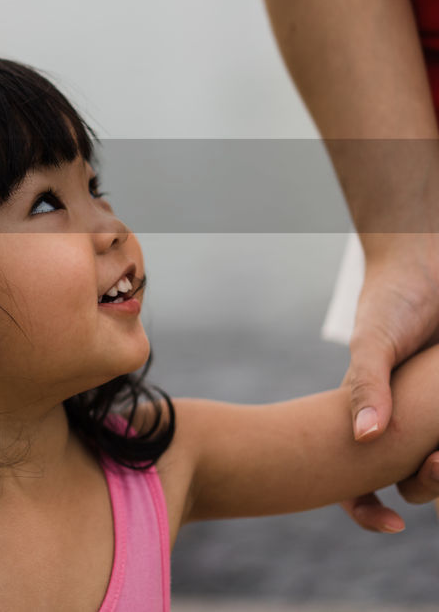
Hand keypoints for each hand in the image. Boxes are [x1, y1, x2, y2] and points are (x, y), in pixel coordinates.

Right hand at [339, 237, 438, 531]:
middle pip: (415, 482)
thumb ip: (365, 386)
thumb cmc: (392, 300)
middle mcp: (408, 423)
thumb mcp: (373, 342)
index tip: (390, 524)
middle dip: (430, 485)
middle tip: (438, 462)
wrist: (429, 263)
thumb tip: (364, 438)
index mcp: (374, 417)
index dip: (365, 508)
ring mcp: (437, 414)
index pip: (357, 477)